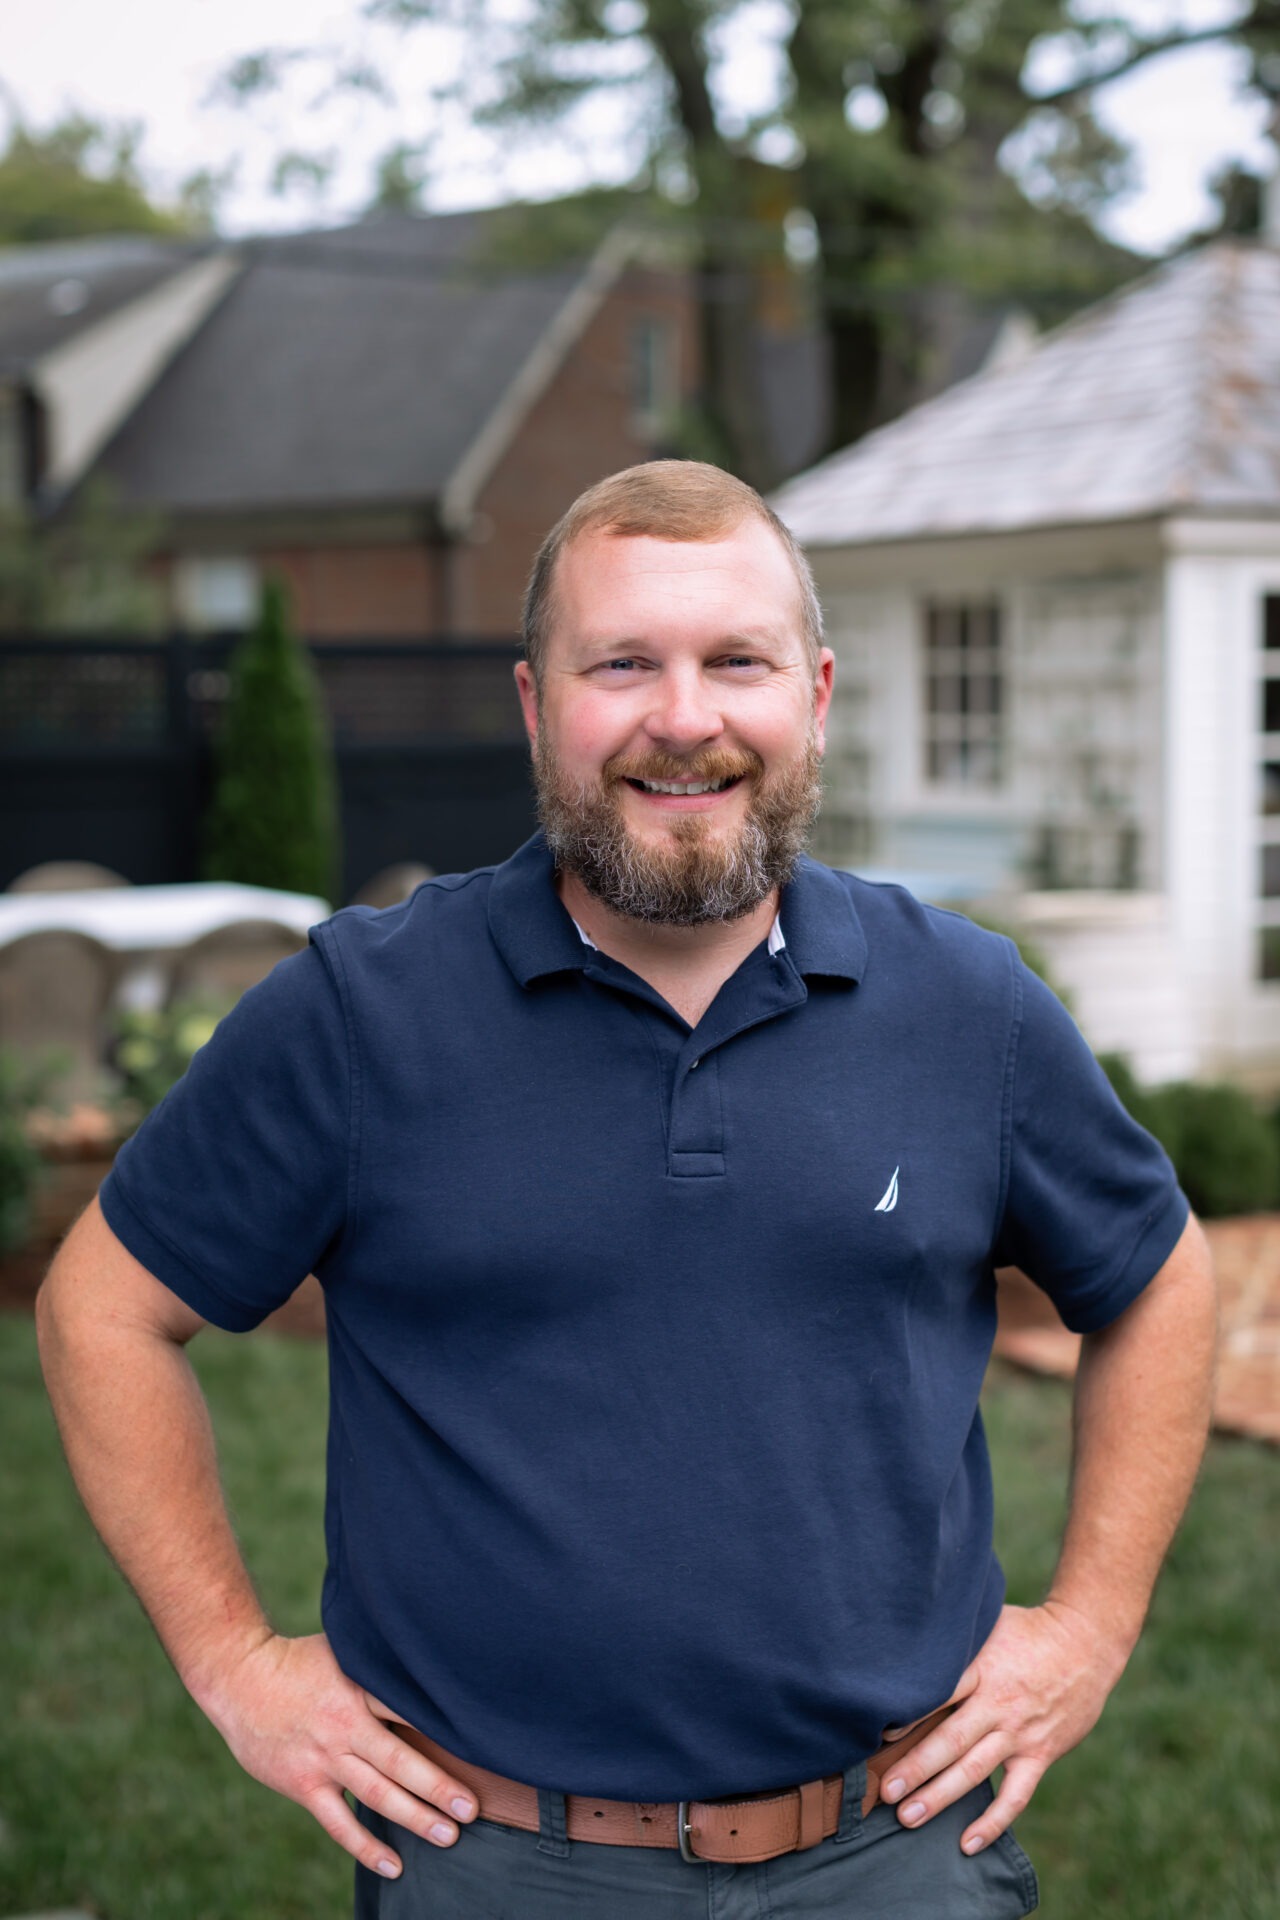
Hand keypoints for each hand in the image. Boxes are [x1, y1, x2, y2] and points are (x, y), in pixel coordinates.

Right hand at [204, 1632, 477, 1878]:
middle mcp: (345, 1726)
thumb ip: (379, 1663)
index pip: (409, 1710)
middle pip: (399, 1761)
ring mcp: (324, 1759)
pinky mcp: (304, 1784)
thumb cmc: (300, 1660)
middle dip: (438, 1786)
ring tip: (449, 1836)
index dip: (444, 1729)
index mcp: (359, 1687)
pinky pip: (339, 1823)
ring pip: (376, 1795)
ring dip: (414, 1817)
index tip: (478, 1744)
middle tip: (472, 1808)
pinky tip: (394, 1865)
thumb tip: (426, 1656)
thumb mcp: (343, 1649)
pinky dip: (366, 1846)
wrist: (240, 1678)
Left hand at [880, 1602, 1125, 1853]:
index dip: (910, 1716)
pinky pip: (1015, 1796)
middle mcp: (999, 1703)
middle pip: (951, 1740)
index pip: (940, 1694)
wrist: (1085, 1642)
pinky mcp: (1041, 1754)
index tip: (881, 1736)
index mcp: (982, 1667)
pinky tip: (967, 1844)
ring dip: (940, 1796)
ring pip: (975, 1770)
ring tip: (908, 1817)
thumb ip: (954, 1643)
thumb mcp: (987, 1623)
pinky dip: (992, 1822)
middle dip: (915, 1767)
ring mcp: (1020, 1732)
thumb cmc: (1025, 1631)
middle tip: (884, 1791)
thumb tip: (906, 1649)